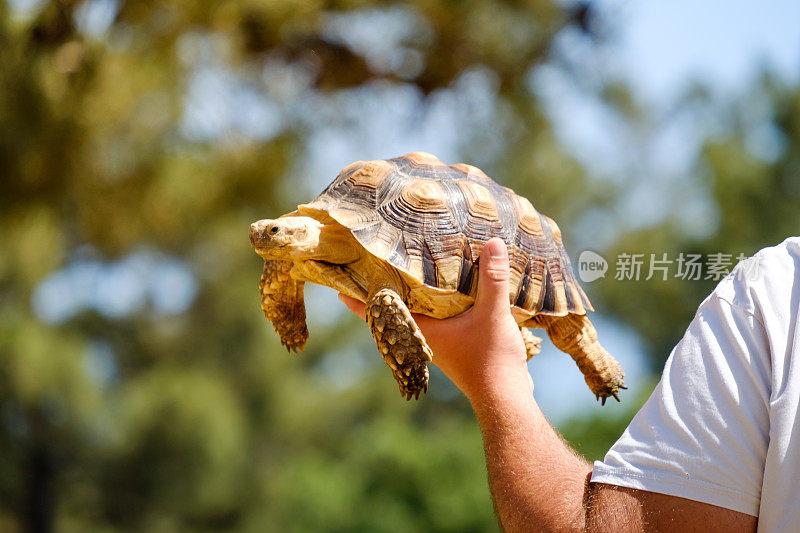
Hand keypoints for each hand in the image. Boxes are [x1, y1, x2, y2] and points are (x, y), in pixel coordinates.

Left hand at [339, 238, 530, 401]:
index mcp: (421, 329)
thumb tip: (492, 242)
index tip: (341, 283)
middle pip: (394, 309)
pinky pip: (435, 318)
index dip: (359, 297)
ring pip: (415, 313)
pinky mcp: (455, 344)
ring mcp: (438, 342)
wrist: (506, 397)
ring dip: (409, 294)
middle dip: (384, 288)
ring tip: (405, 268)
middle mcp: (423, 336)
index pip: (379, 311)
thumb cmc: (491, 360)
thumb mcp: (493, 315)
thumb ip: (493, 279)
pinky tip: (444, 290)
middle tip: (372, 263)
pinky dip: (433, 302)